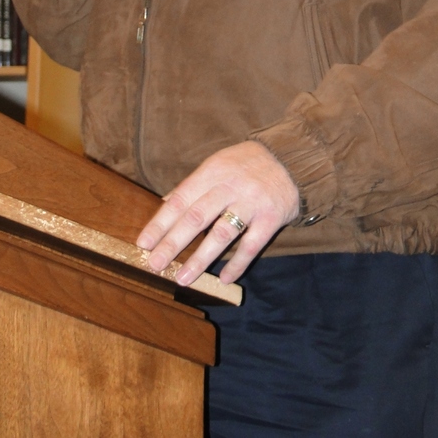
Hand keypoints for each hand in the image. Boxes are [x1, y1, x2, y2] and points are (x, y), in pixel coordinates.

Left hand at [137, 141, 299, 285]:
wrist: (293, 159)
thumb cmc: (247, 164)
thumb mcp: (219, 164)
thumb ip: (195, 184)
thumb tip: (165, 203)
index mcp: (213, 170)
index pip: (181, 198)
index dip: (161, 222)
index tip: (144, 242)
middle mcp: (230, 185)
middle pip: (197, 217)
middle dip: (173, 243)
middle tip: (154, 264)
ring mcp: (251, 202)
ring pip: (221, 234)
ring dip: (200, 259)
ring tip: (182, 278)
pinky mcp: (271, 218)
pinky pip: (251, 245)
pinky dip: (237, 264)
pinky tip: (224, 279)